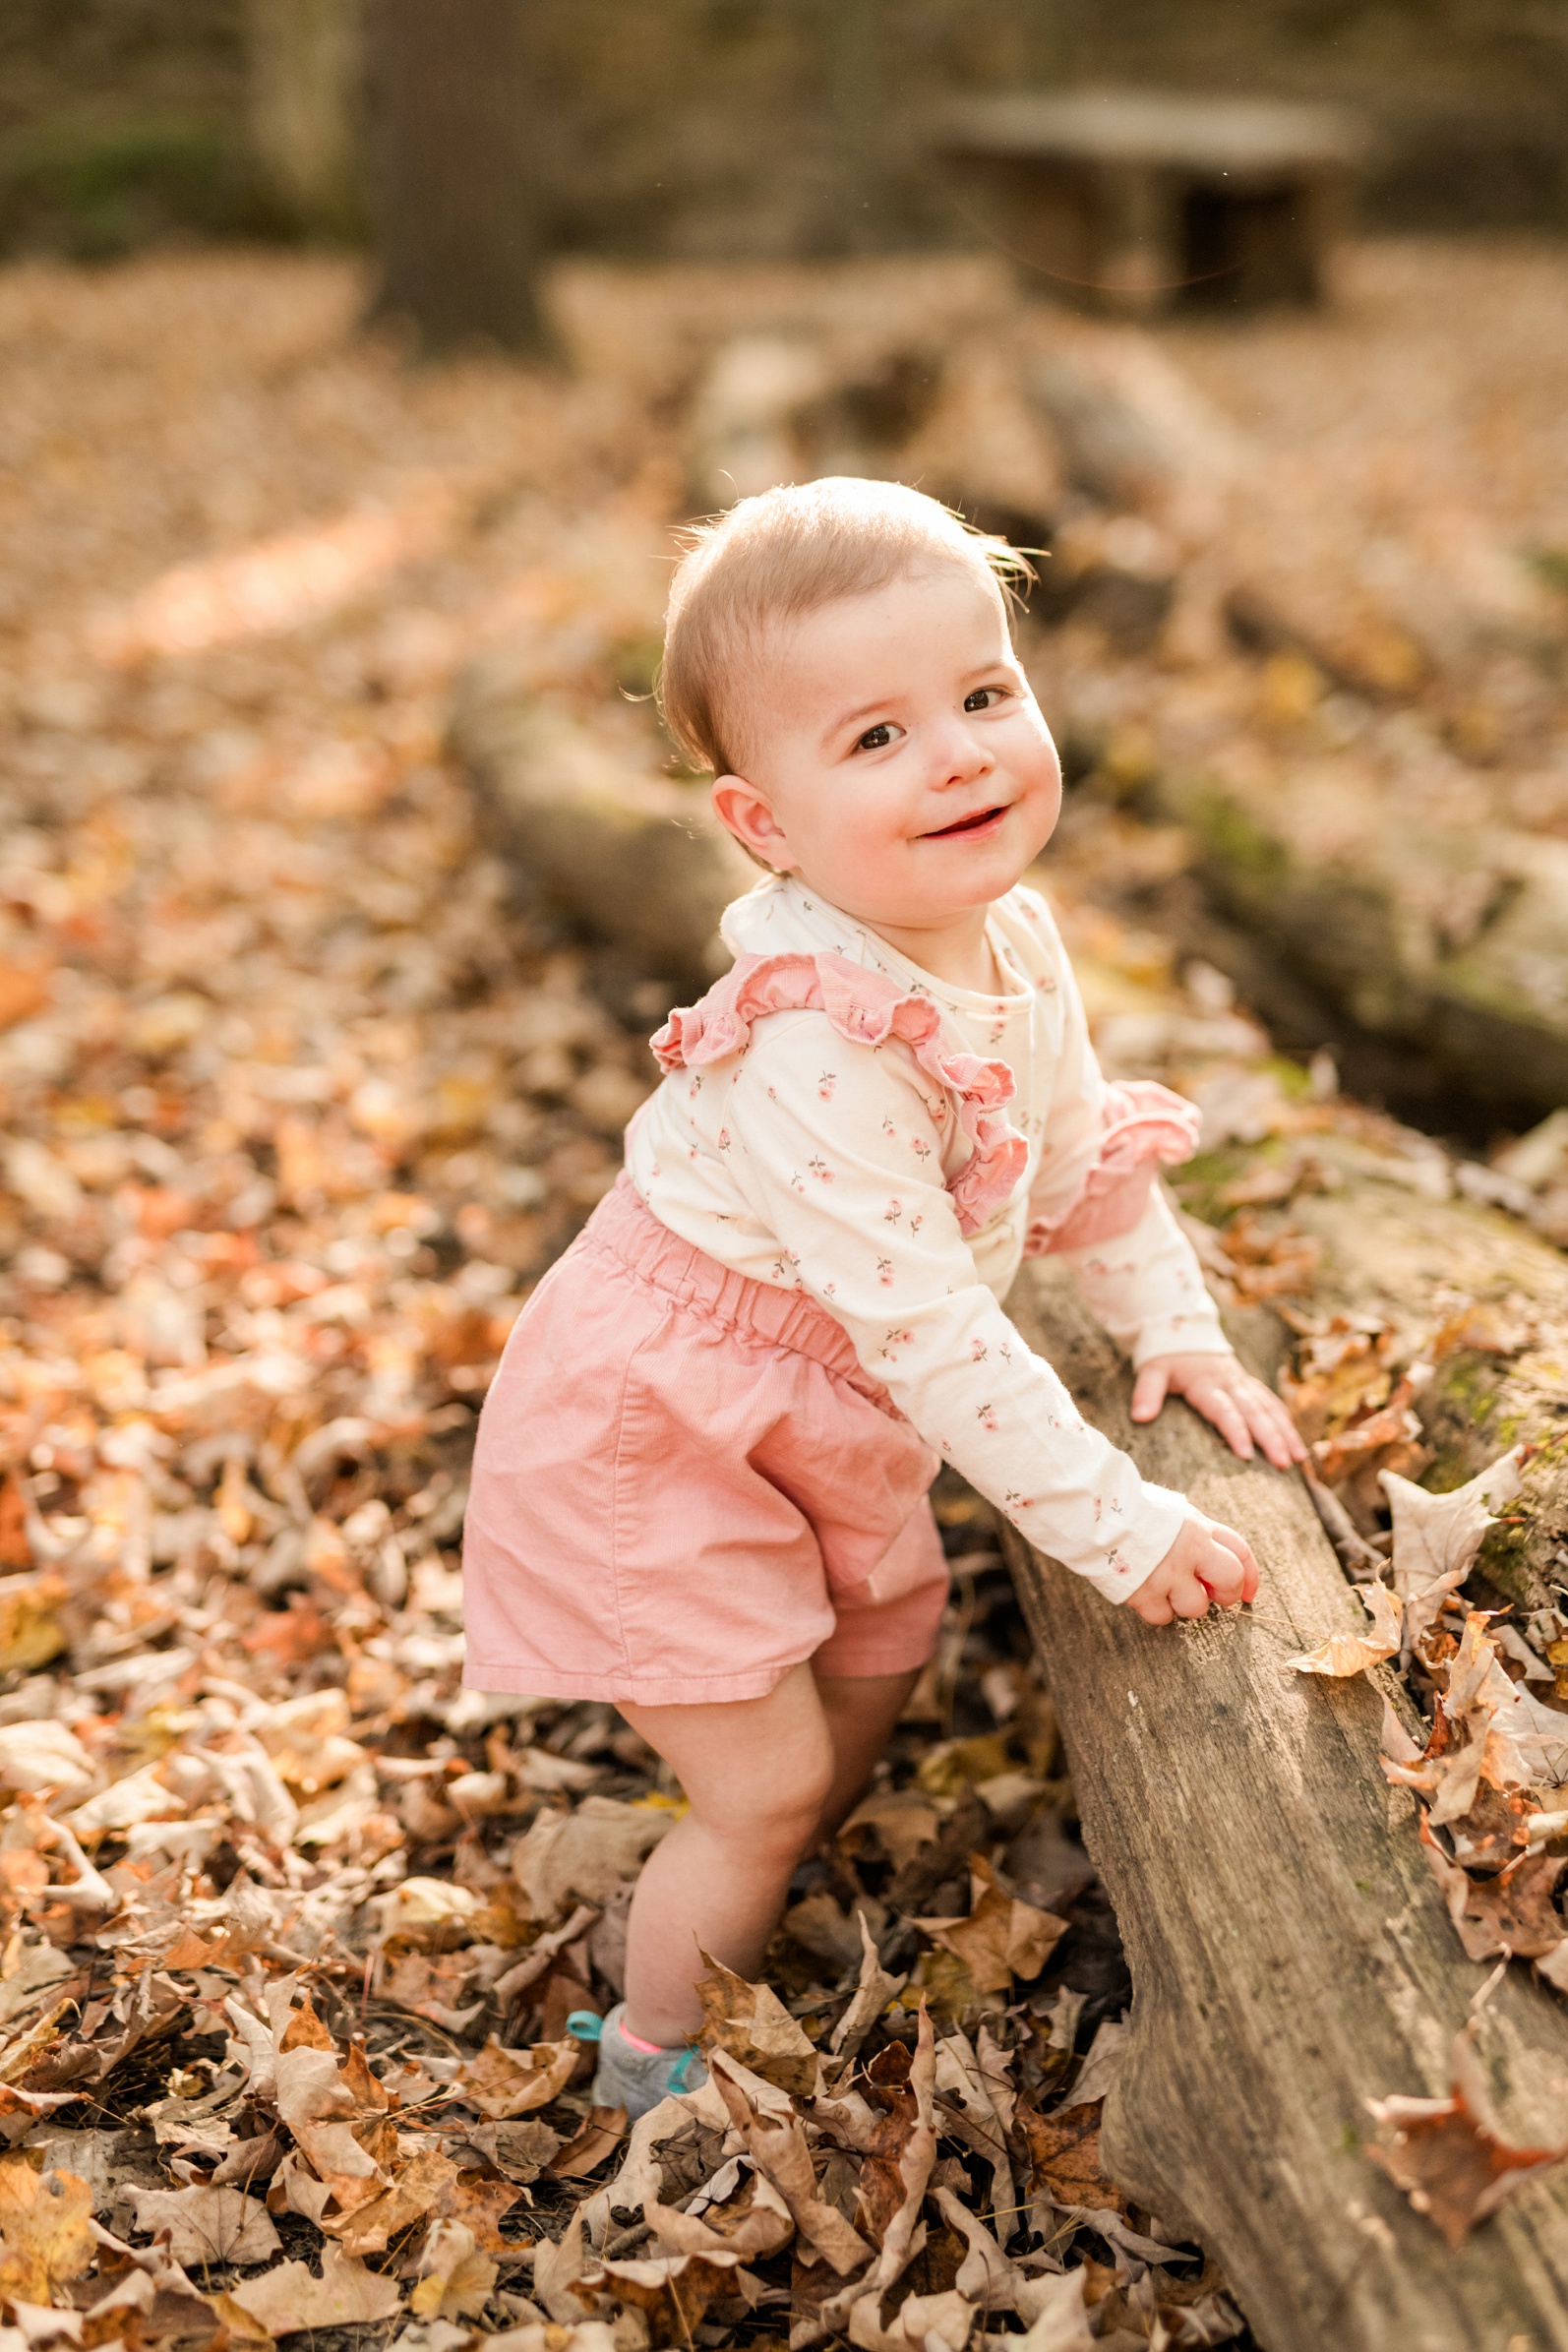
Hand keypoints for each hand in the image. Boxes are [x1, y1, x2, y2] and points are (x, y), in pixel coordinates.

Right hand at [1127, 1508, 1258, 1623]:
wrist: (1091, 1510)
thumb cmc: (1129, 1508)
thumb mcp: (1172, 1512)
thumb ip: (1195, 1533)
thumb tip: (1212, 1557)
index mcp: (1198, 1526)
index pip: (1241, 1551)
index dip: (1250, 1576)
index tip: (1248, 1593)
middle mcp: (1190, 1550)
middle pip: (1231, 1580)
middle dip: (1227, 1595)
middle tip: (1212, 1596)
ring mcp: (1167, 1573)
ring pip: (1196, 1608)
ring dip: (1184, 1603)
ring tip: (1165, 1587)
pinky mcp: (1144, 1592)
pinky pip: (1162, 1617)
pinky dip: (1155, 1610)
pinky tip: (1144, 1592)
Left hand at [1131, 1352, 1304, 1470]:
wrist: (1185, 1330)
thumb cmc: (1166, 1357)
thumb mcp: (1151, 1371)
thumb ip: (1147, 1393)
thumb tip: (1140, 1417)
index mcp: (1206, 1383)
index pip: (1224, 1410)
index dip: (1236, 1431)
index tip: (1246, 1455)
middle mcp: (1230, 1383)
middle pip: (1255, 1412)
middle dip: (1272, 1439)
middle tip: (1284, 1464)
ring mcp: (1243, 1383)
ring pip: (1269, 1408)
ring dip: (1286, 1433)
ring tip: (1299, 1459)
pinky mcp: (1248, 1384)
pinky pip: (1271, 1401)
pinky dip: (1284, 1420)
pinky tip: (1295, 1439)